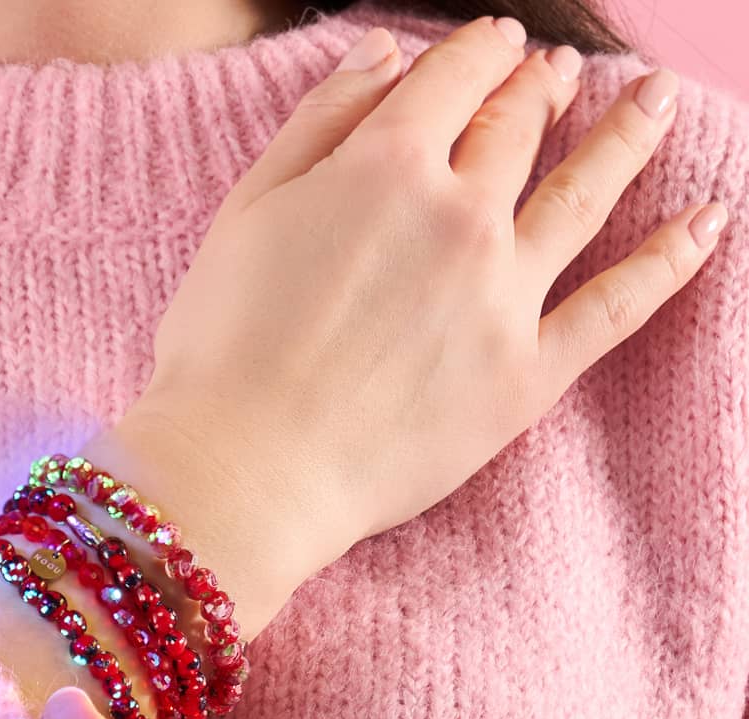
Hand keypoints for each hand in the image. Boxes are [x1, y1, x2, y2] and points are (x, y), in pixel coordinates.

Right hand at [83, 15, 722, 640]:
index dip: (477, 51)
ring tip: (657, 97)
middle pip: (519, 128)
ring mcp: (503, 294)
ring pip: (587, 192)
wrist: (247, 470)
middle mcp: (459, 215)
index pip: (452, 79)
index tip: (494, 44)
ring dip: (629, 135)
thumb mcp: (244, 215)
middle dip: (539, 89)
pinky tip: (710, 220)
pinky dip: (671, 261)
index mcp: (384, 167)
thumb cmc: (222, 350)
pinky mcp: (527, 374)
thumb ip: (317, 124)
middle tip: (559, 74)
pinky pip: (617, 306)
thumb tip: (384, 55)